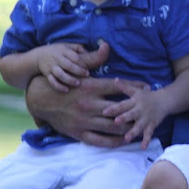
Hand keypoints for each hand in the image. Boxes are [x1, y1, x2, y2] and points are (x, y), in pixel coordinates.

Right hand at [25, 43, 149, 146]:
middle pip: (119, 110)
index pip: (119, 87)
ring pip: (112, 127)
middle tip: (148, 111)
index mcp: (90, 87)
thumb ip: (94, 60)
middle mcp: (89, 104)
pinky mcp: (79, 133)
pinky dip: (113, 142)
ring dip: (127, 128)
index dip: (135, 87)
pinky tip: (123, 141)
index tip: (147, 88)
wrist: (40, 99)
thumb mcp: (77, 70)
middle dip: (135, 111)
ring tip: (139, 128)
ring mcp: (84, 120)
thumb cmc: (62, 83)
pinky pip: (100, 140)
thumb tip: (107, 46)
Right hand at [36, 42, 91, 92]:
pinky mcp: (47, 74)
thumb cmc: (58, 51)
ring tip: (78, 83)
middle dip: (78, 71)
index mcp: (63, 51)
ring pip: (60, 74)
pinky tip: (66, 90)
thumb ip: (78, 47)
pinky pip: (52, 81)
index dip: (82, 63)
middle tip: (87, 75)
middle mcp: (57, 58)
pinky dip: (59, 86)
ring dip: (69, 80)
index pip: (74, 57)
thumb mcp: (67, 45)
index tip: (88, 67)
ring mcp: (51, 67)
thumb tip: (87, 51)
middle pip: (68, 65)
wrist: (39, 55)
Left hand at [103, 79, 166, 147]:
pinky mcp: (152, 125)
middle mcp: (140, 110)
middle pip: (131, 114)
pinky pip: (149, 134)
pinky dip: (146, 140)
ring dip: (133, 132)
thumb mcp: (136, 90)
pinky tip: (142, 147)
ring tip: (126, 138)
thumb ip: (125, 86)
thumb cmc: (147, 96)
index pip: (123, 104)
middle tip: (116, 122)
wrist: (165, 101)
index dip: (114, 108)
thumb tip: (115, 79)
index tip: (105, 112)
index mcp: (135, 101)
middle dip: (124, 118)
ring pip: (139, 126)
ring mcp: (147, 118)